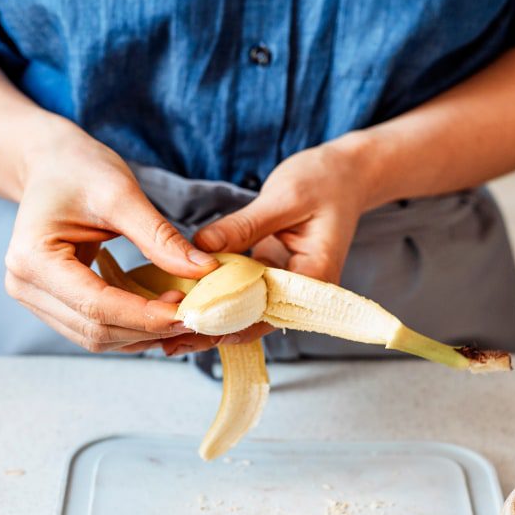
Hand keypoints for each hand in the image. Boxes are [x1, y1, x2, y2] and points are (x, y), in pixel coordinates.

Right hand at [4, 123, 221, 352]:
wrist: (51, 164)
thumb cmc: (80, 169)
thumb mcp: (122, 194)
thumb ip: (159, 237)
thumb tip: (203, 271)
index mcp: (33, 258)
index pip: (96, 305)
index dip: (145, 316)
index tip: (188, 313)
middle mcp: (24, 286)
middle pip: (94, 329)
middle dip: (147, 328)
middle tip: (192, 314)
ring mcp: (33, 298)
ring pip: (94, 337)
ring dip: (140, 333)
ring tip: (179, 311)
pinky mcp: (50, 303)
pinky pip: (93, 328)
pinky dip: (128, 327)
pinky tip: (157, 311)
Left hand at [169, 138, 375, 351]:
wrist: (346, 175)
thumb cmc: (324, 181)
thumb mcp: (283, 198)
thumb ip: (243, 226)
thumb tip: (201, 247)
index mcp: (314, 278)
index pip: (267, 313)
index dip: (228, 322)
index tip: (192, 323)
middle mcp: (301, 290)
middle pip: (253, 321)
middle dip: (211, 330)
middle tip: (169, 340)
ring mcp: (285, 284)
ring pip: (244, 311)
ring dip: (209, 319)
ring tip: (167, 331)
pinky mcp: (271, 273)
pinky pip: (242, 291)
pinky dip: (216, 295)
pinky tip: (185, 300)